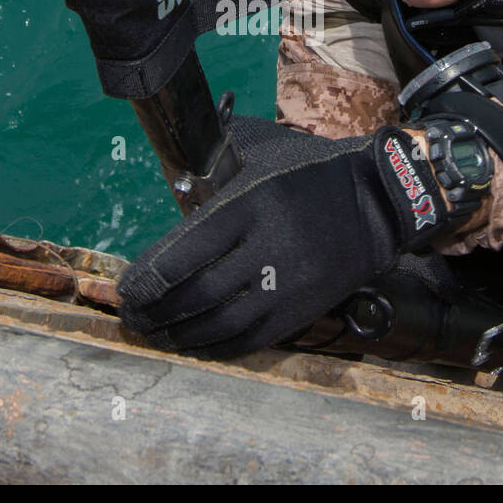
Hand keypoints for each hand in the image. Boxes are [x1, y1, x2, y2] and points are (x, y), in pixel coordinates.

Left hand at [117, 115, 447, 357]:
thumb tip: (174, 184)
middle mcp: (269, 247)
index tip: (126, 288)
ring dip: (180, 335)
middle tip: (131, 315)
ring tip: (153, 334)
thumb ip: (216, 170)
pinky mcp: (304, 309)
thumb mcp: (261, 155)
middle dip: (156, 310)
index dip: (149, 276)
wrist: (376, 201)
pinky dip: (217, 347)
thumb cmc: (307, 172)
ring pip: (222, 323)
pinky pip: (253, 339)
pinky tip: (193, 345)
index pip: (187, 250)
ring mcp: (288, 284)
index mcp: (251, 205)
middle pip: (199, 292)